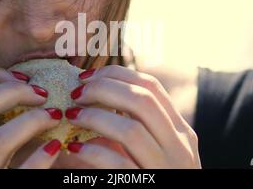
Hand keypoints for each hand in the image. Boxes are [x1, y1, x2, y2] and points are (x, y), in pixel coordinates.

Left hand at [64, 65, 200, 168]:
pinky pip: (117, 165)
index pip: (152, 86)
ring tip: (72, 115)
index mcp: (179, 130)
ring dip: (94, 117)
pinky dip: (92, 152)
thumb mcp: (149, 149)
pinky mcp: (147, 188)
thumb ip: (131, 125)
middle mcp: (180, 146)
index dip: (118, 74)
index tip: (89, 76)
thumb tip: (92, 95)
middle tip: (76, 92)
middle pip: (142, 100)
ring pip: (131, 130)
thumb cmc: (148, 175)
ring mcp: (166, 169)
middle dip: (104, 89)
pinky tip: (74, 147)